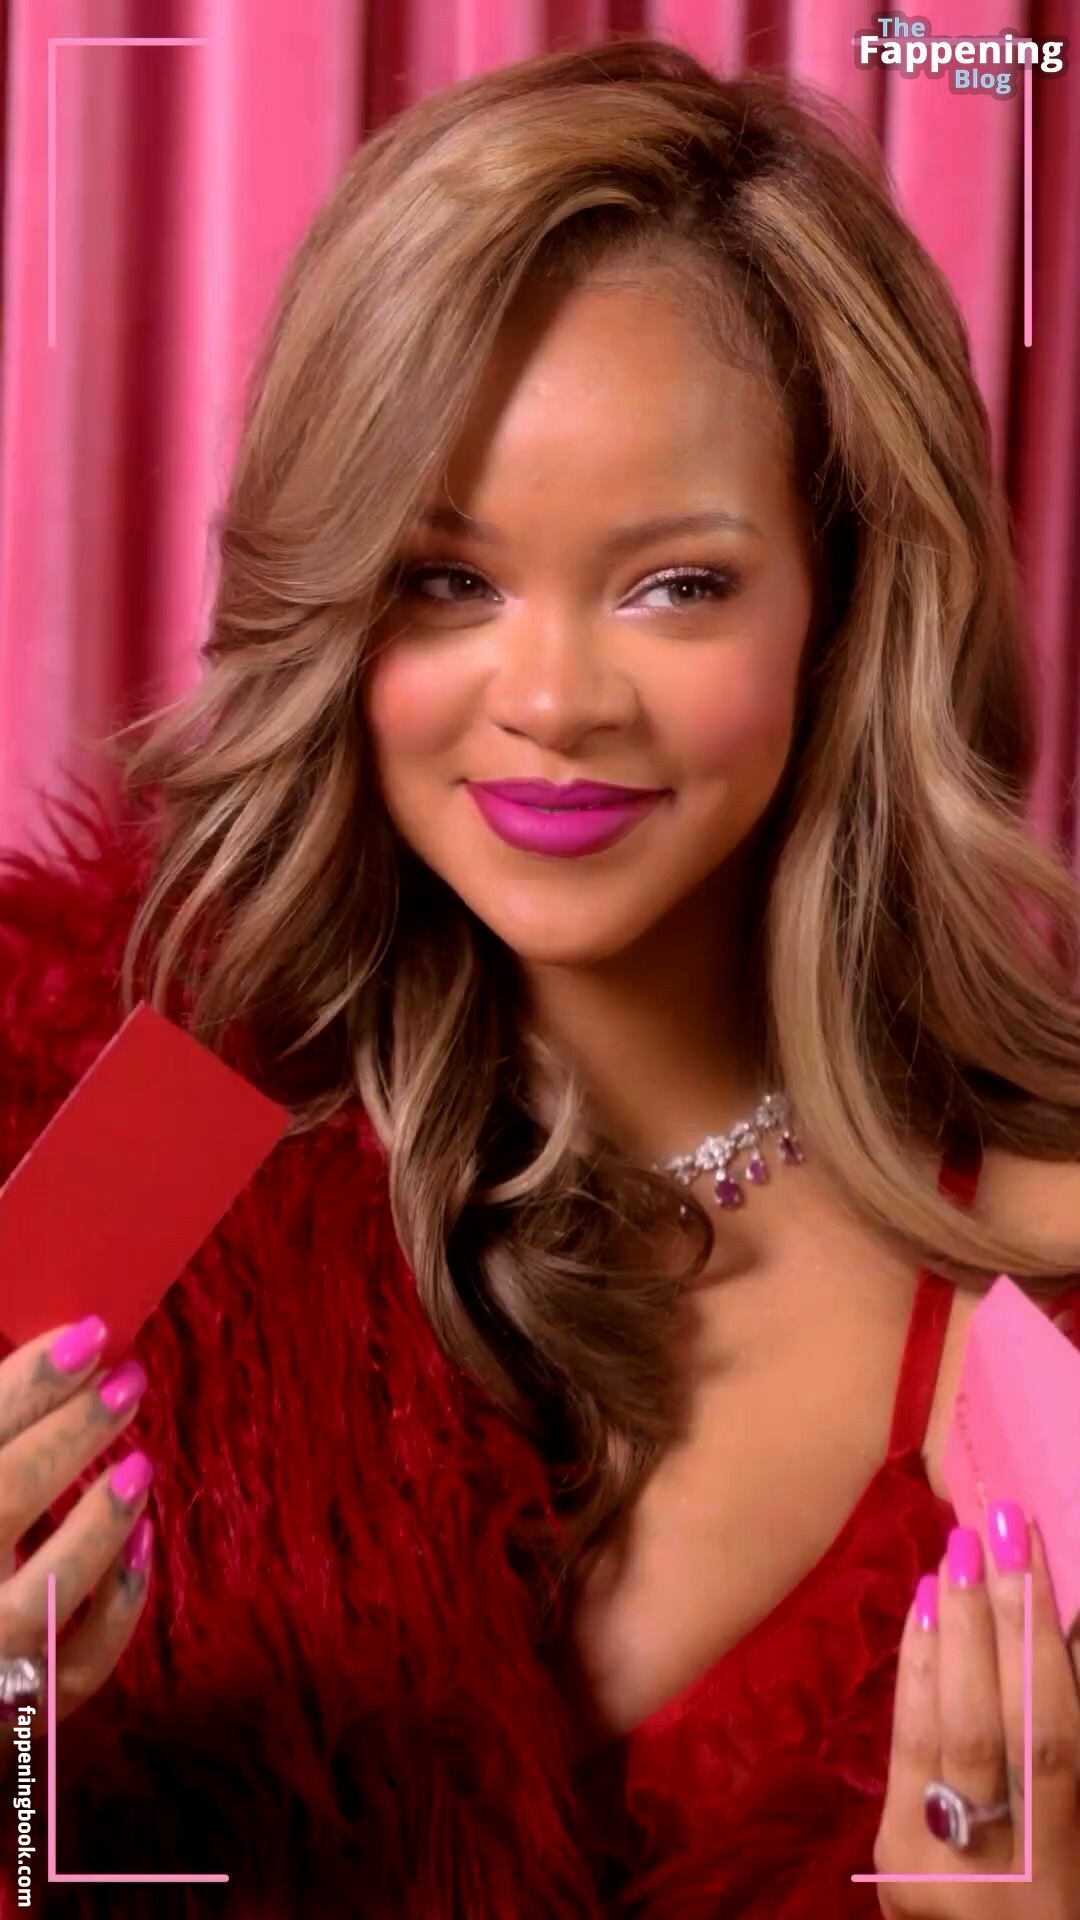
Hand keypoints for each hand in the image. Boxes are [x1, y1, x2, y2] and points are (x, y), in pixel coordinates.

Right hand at [0, 1317, 153, 1773]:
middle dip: (73, 1432)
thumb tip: (59, 1364)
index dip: (29, 1382)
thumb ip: (1, 1433)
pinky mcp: (21, 1711)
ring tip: (141, 1460)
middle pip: (4, 1497)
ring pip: (45, 1594)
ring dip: (100, 1519)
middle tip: (128, 1378)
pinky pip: (79, 1664)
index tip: (89, 1335)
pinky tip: (144, 1545)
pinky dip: (118, 1606)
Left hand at [873, 1505, 1079, 1915]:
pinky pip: (905, 1751)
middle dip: (988, 1619)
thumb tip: (1056, 1633)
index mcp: (1060, 1863)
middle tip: (986, 1531)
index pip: (1050, 1736)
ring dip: (946, 1635)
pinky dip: (916, 1676)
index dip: (1036, 1636)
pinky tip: (923, 1618)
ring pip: (933, 1732)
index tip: (1027, 1549)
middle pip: (984, 1724)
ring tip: (952, 1560)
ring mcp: (930, 1867)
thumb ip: (1065, 1747)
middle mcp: (993, 1868)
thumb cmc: (1066, 1891)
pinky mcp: (892, 1858)